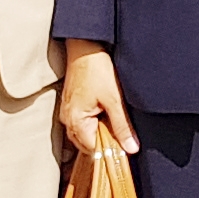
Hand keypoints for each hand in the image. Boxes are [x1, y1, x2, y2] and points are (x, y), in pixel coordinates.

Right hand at [58, 39, 135, 156]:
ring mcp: (67, 112)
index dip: (109, 149)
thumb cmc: (97, 70)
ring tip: (113, 118)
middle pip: (87, 144)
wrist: (85, 47)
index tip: (125, 146)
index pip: (92, 149)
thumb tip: (131, 149)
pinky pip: (83, 122)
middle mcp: (67, 120)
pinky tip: (106, 112)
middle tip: (122, 133)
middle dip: (104, 141)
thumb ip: (122, 126)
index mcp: (75, 121)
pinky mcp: (71, 105)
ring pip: (85, 133)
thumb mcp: (114, 100)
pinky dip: (95, 122)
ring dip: (100, 131)